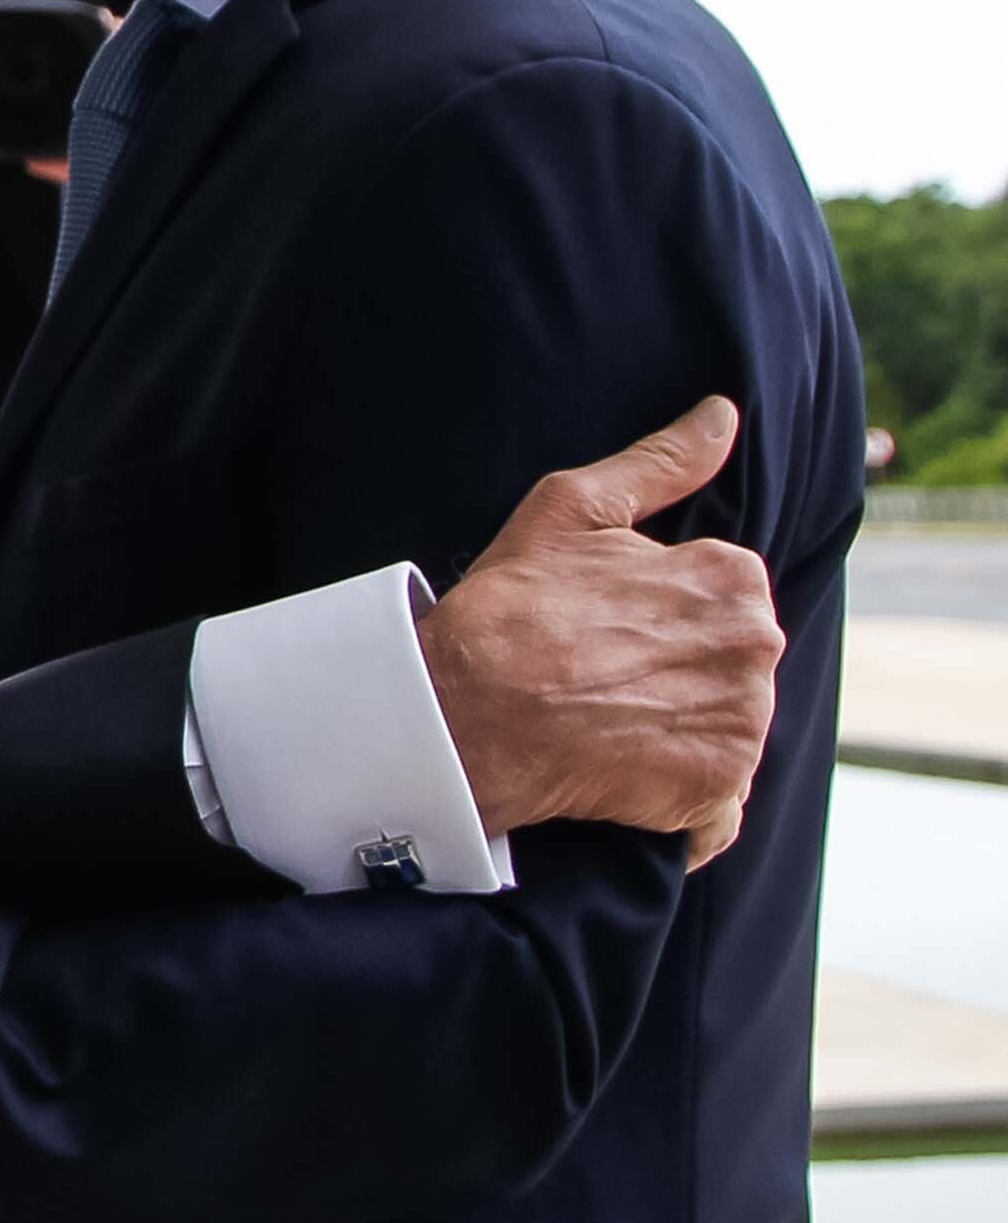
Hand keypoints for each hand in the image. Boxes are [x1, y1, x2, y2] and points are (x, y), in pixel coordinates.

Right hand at [418, 396, 780, 866]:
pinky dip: (684, 804)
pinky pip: (720, 807)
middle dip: (682, 672)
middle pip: (733, 663)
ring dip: (682, 734)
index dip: (663, 613)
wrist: (467, 711)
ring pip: (730, 728)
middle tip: (603, 678)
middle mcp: (755, 647)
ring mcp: (742, 722)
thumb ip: (661, 462)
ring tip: (608, 727)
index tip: (609, 628)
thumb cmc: (512, 606)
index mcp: (732, 577)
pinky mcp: (719, 788)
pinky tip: (629, 784)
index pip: (724, 597)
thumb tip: (722, 416)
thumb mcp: (573, 510)